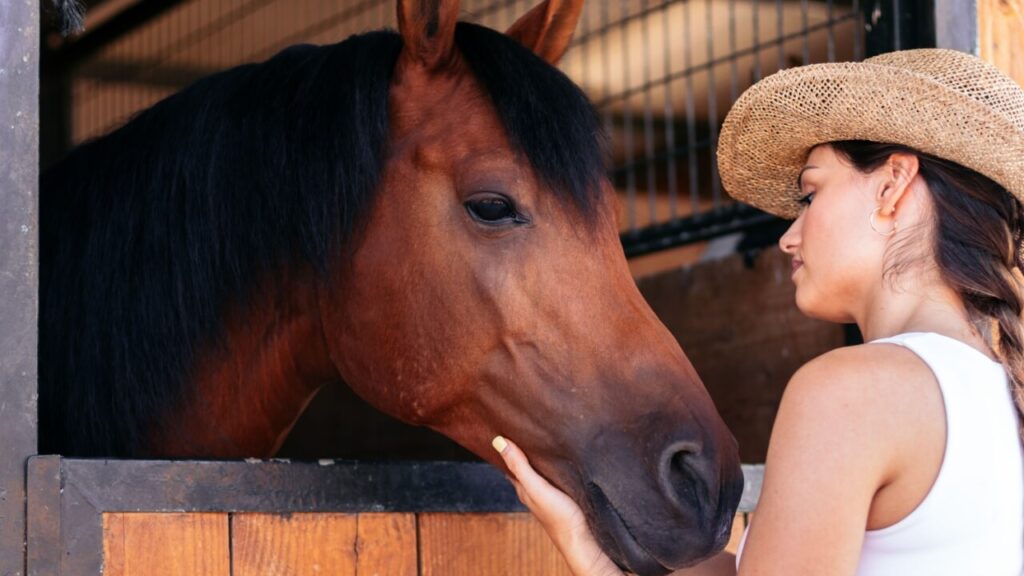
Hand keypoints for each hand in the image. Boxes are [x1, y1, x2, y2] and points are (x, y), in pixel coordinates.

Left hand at [492, 435, 624, 575]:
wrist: (583, 539)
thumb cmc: (559, 516)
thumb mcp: (536, 488)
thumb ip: (519, 466)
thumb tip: (497, 441)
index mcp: (524, 488)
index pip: (510, 465)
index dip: (507, 448)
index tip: (505, 429)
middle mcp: (534, 491)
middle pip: (524, 467)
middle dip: (523, 450)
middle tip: (524, 428)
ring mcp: (549, 494)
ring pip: (540, 472)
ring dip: (539, 458)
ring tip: (542, 437)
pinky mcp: (564, 496)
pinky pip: (555, 476)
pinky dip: (553, 466)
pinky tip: (560, 459)